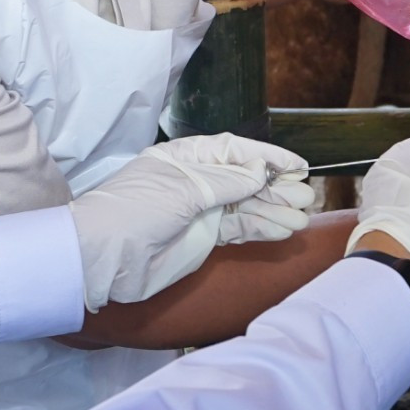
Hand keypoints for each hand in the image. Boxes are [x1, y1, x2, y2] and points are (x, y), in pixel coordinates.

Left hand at [68, 135, 312, 310]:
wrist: (104, 258)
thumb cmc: (135, 212)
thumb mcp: (184, 190)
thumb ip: (226, 182)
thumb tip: (260, 171)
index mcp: (185, 158)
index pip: (234, 151)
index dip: (266, 157)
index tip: (297, 165)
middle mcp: (195, 180)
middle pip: (244, 179)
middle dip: (275, 187)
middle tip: (305, 196)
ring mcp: (199, 210)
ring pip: (245, 207)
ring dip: (273, 210)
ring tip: (301, 216)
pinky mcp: (202, 238)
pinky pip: (238, 229)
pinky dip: (260, 229)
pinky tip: (282, 230)